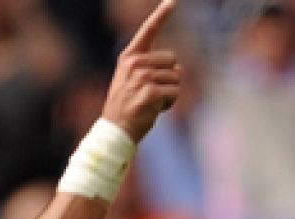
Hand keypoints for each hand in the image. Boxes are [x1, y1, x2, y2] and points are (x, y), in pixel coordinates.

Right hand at [102, 0, 181, 140]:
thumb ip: (150, 67)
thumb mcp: (132, 80)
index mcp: (129, 56)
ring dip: (169, 93)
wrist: (115, 129)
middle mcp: (135, 63)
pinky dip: (169, 104)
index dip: (162, 14)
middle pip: (173, 60)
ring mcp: (142, 77)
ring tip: (151, 102)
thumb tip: (179, 68)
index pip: (148, 30)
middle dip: (170, 77)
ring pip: (177, 78)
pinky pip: (175, 93)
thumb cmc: (127, 105)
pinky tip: (154, 110)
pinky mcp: (151, 92)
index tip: (173, 0)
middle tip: (151, 92)